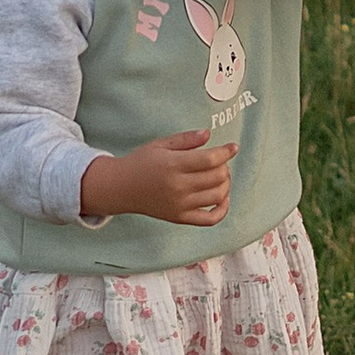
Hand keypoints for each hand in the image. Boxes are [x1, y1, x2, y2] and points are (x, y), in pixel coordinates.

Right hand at [81, 130, 231, 227]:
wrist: (121, 188)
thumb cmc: (141, 163)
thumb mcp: (161, 144)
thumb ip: (186, 139)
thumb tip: (208, 134)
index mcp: (173, 165)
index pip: (210, 160)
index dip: (226, 152)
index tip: (233, 147)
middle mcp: (178, 187)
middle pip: (216, 177)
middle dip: (225, 166)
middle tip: (220, 161)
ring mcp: (180, 205)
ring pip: (217, 196)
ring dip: (226, 184)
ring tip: (220, 176)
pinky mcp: (180, 218)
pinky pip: (210, 219)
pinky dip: (222, 210)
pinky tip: (222, 198)